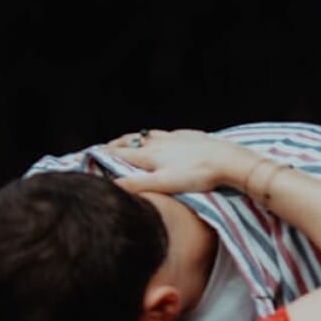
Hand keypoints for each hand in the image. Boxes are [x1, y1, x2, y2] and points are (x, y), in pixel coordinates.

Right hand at [107, 128, 255, 194]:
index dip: (104, 155)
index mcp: (150, 154)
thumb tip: (111, 186)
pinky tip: (163, 139)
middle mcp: (160, 142)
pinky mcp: (191, 136)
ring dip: (136, 138)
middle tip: (106, 147)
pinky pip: (168, 134)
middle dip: (117, 144)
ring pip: (149, 135)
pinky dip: (158, 136)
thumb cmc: (197, 175)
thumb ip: (137, 185)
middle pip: (132, 141)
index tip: (92, 156)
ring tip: (130, 141)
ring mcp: (176, 137)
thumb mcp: (164, 184)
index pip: (120, 153)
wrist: (228, 161)